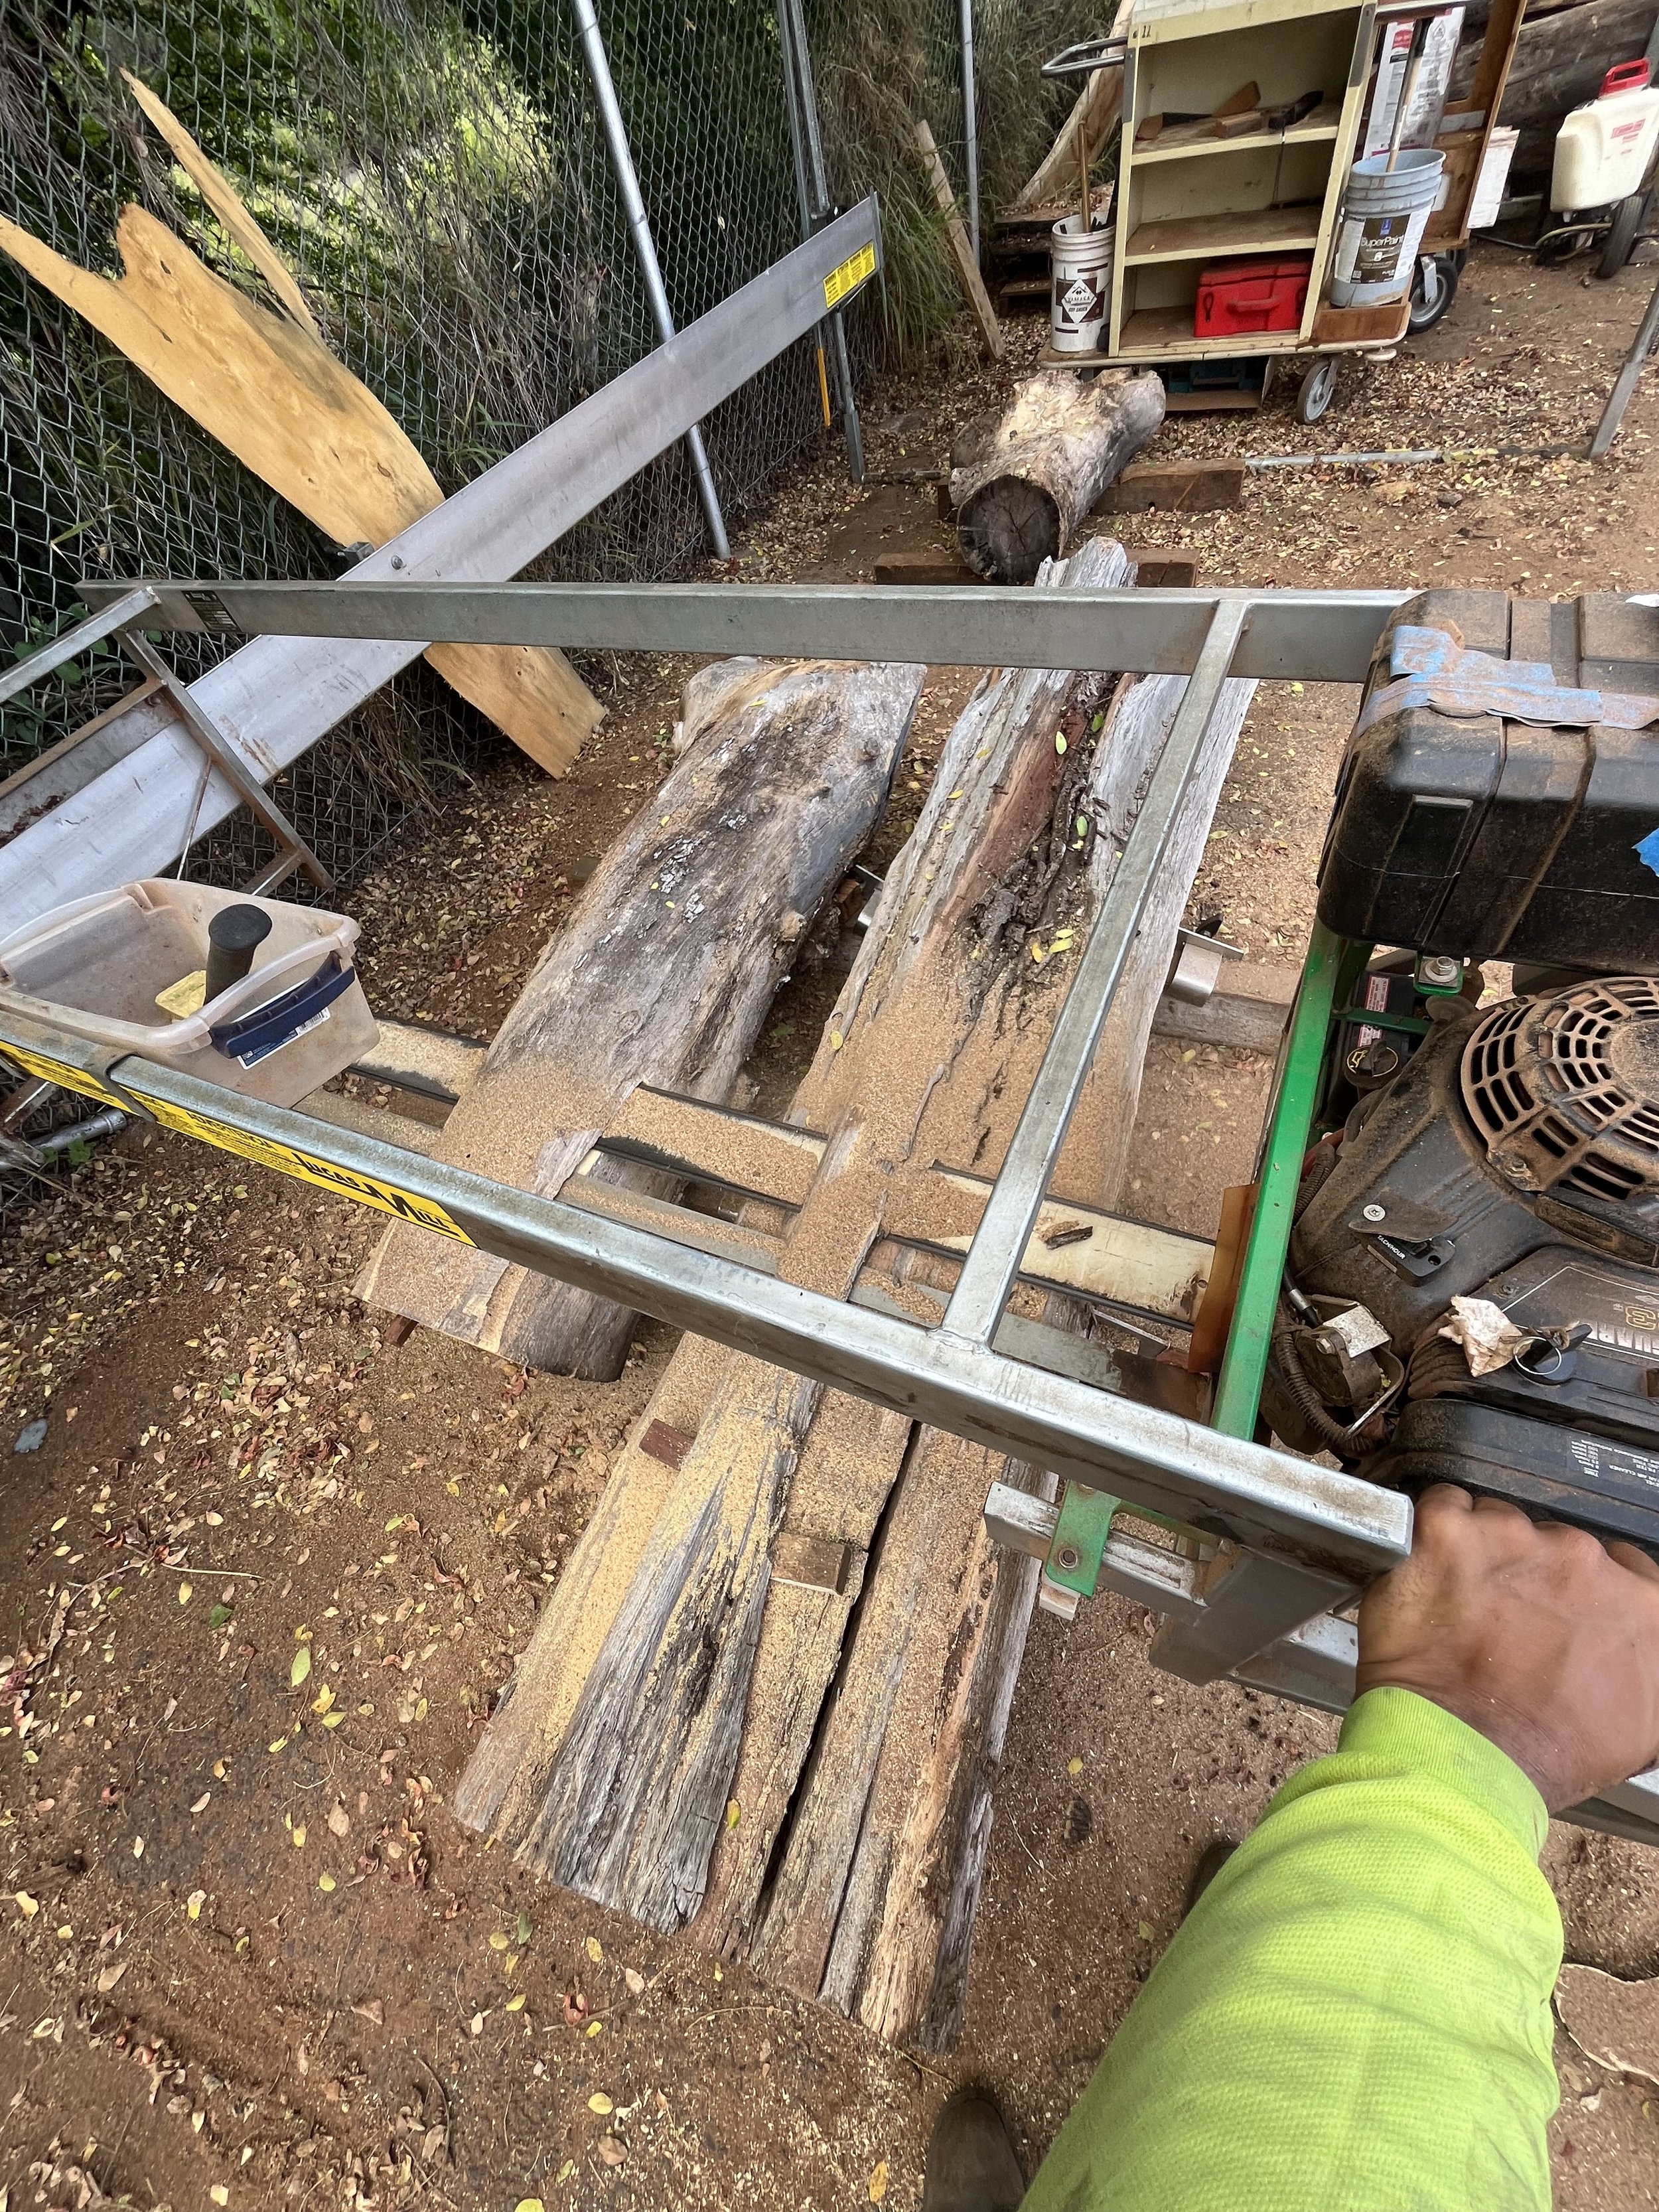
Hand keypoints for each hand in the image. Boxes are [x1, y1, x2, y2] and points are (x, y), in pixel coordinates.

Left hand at [1357, 1484, 1658, 1810]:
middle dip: (1531, 1574)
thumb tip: (1642, 1653)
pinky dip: (1433, 1534)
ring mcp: (1517, 1540)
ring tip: (1463, 1608)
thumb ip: (1649, 1669)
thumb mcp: (1643, 1728)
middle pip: (1557, 1543)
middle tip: (1504, 1621)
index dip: (1583, 1591)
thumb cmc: (1545, 1755)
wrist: (1464, 1763)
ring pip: (1500, 1522)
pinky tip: (1431, 1576)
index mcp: (1642, 1604)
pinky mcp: (1450, 1533)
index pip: (1622, 1567)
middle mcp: (1586, 1560)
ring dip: (1483, 1554)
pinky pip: (1442, 1506)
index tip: (1558, 1612)